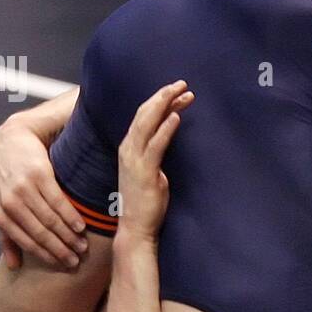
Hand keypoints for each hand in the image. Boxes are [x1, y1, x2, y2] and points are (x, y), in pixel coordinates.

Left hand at [0, 117, 88, 268]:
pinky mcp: (38, 175)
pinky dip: (70, 216)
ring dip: (68, 236)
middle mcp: (10, 203)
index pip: (26, 241)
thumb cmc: (9, 175)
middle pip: (39, 233)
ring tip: (82, 245)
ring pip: (49, 219)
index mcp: (0, 214)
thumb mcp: (1, 204)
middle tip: (77, 260)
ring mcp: (23, 189)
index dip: (47, 255)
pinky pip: (57, 201)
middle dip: (60, 249)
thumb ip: (7, 234)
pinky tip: (81, 226)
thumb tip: (14, 266)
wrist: (13, 138)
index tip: (64, 264)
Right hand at [116, 81, 193, 240]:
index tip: (179, 91)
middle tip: (183, 84)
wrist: (135, 228)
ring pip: (148, 123)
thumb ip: (156, 152)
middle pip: (145, 113)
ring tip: (183, 93)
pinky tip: (176, 116)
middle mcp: (128, 149)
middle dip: (164, 96)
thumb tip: (168, 136)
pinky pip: (156, 145)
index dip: (160, 100)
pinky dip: (165, 129)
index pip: (144, 116)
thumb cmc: (145, 201)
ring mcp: (134, 159)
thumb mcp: (152, 170)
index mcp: (130, 147)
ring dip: (166, 105)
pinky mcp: (145, 172)